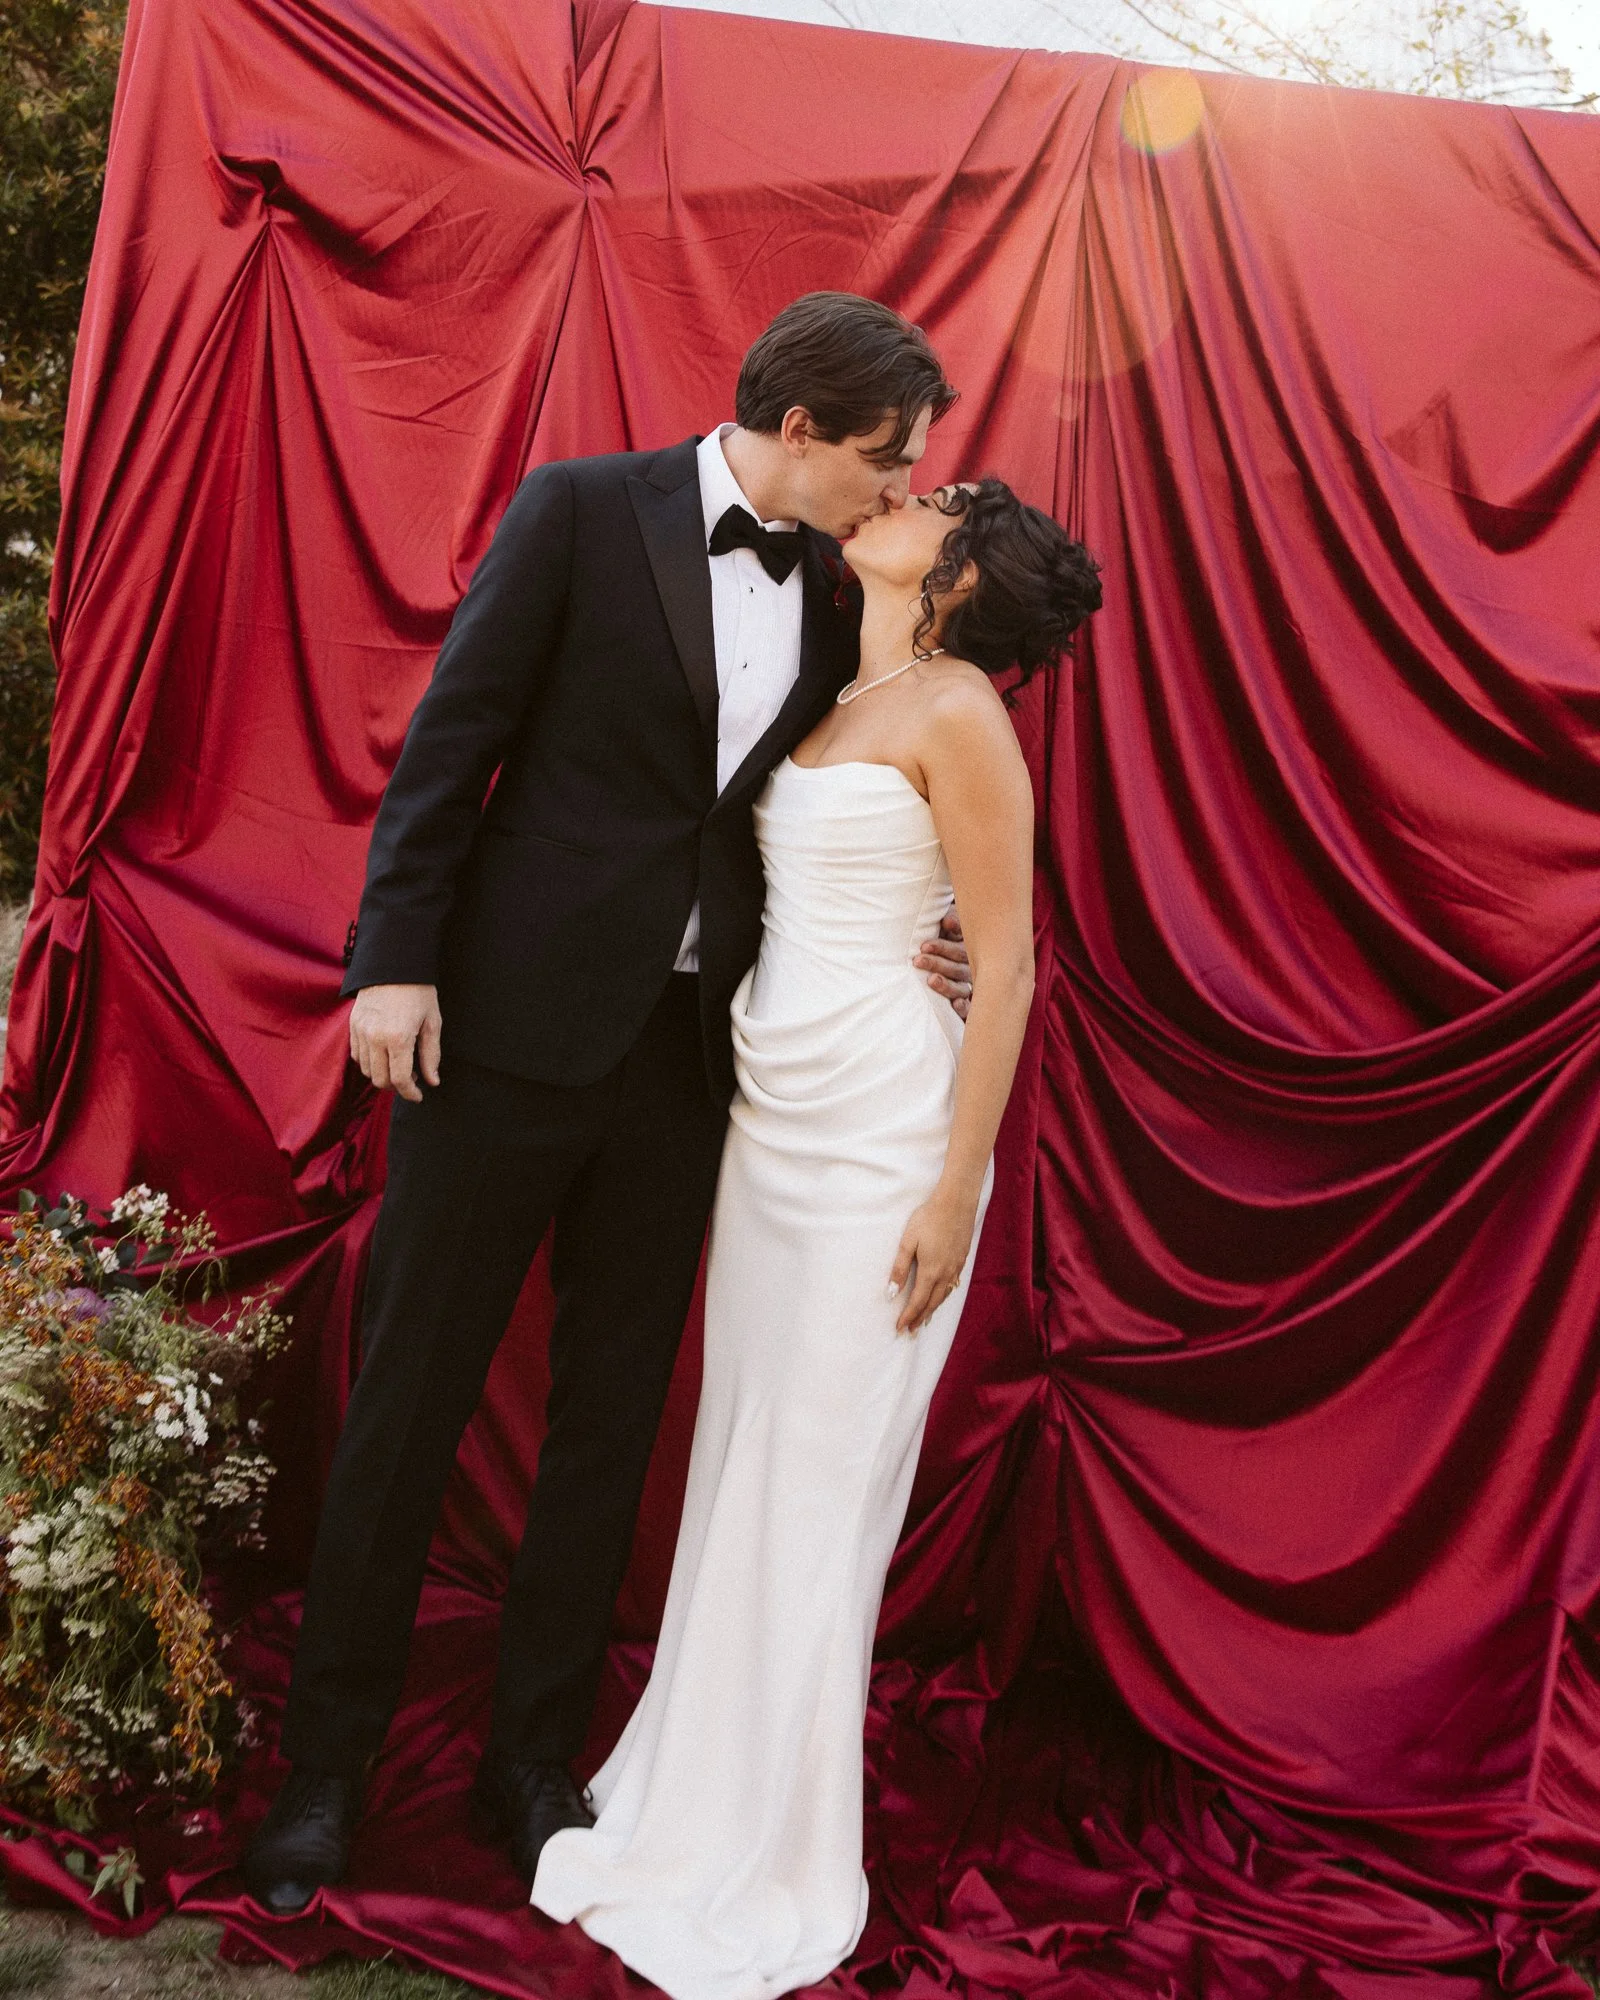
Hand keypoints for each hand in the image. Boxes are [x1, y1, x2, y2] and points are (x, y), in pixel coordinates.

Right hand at [349, 983, 441, 1102]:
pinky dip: (369, 1062)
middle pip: (380, 1079)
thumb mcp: (432, 1022)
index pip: (400, 1079)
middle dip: (396, 1086)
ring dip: (382, 1075)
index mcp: (398, 1038)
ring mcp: (360, 1032)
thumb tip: (432, 1081)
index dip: (410, 1093)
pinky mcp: (352, 1026)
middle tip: (411, 1079)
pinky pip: (357, 1055)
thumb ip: (431, 1055)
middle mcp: (375, 1038)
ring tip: (398, 1065)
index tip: (418, 1096)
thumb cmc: (417, 991)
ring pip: (366, 1070)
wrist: (393, 964)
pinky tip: (384, 1055)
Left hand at [887, 1188, 976, 1334]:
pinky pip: (953, 1286)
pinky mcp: (962, 1259)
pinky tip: (941, 1295)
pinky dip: (944, 1296)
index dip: (908, 1317)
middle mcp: (946, 1274)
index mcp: (930, 1272)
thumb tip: (891, 1293)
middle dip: (920, 1319)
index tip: (900, 1328)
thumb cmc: (928, 1218)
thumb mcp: (908, 1242)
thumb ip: (900, 1269)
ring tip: (925, 1319)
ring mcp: (956, 1267)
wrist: (956, 1203)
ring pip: (944, 1296)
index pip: (918, 1302)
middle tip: (911, 1331)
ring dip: (933, 1310)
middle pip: (932, 1303)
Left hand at [914, 910, 970, 1020]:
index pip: (957, 950)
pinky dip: (964, 1007)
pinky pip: (968, 1009)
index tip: (924, 946)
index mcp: (967, 949)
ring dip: (946, 985)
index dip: (942, 947)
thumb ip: (951, 921)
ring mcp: (969, 988)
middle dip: (937, 964)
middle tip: (918, 960)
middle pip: (957, 968)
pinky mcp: (965, 1006)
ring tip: (931, 980)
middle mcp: (971, 969)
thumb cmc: (943, 937)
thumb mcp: (948, 926)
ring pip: (960, 988)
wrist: (948, 960)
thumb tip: (948, 922)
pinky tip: (957, 1004)